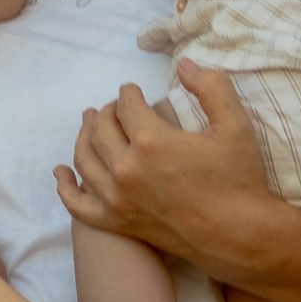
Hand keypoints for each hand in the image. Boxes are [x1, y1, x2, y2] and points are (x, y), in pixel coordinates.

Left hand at [55, 62, 265, 251]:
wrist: (238, 236)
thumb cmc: (239, 181)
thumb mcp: (235, 126)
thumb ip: (211, 87)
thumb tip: (185, 65)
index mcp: (152, 140)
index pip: (126, 105)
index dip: (128, 93)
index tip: (132, 91)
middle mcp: (127, 168)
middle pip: (100, 129)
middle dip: (105, 112)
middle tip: (113, 107)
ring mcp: (118, 198)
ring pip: (85, 159)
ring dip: (83, 137)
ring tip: (89, 125)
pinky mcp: (118, 223)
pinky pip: (79, 205)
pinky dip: (66, 188)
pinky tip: (61, 174)